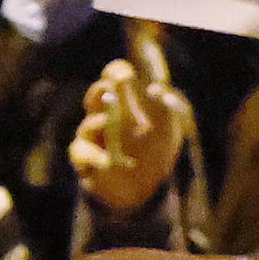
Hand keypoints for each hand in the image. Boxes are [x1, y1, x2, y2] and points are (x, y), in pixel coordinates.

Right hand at [70, 57, 188, 218]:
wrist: (152, 186)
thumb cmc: (161, 149)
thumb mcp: (178, 125)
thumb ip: (175, 105)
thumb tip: (156, 89)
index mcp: (125, 102)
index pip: (114, 79)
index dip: (116, 72)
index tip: (125, 75)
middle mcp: (106, 117)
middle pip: (94, 97)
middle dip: (101, 91)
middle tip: (113, 92)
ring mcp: (95, 140)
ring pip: (86, 127)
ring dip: (96, 124)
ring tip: (107, 123)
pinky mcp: (88, 163)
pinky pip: (80, 154)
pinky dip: (92, 156)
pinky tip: (108, 161)